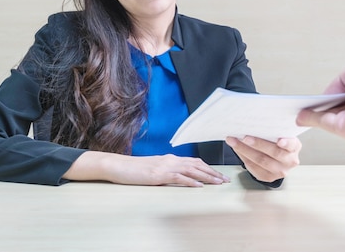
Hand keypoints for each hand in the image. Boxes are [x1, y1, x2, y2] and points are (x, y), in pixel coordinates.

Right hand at [64, 152, 229, 186]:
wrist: (119, 166)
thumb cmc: (135, 169)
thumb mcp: (155, 168)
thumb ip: (168, 170)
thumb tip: (180, 176)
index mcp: (171, 158)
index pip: (195, 162)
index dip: (209, 168)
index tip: (219, 175)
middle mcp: (171, 160)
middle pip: (197, 164)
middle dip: (213, 172)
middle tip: (225, 180)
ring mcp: (165, 166)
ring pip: (192, 170)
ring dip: (207, 176)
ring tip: (218, 182)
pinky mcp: (159, 174)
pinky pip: (178, 177)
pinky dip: (190, 180)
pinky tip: (199, 185)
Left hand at [225, 136, 300, 181]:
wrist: (280, 159)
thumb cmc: (278, 142)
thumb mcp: (282, 135)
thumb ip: (275, 131)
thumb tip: (255, 122)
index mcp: (294, 147)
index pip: (291, 145)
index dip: (286, 143)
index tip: (280, 140)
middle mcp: (290, 161)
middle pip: (273, 153)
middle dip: (257, 144)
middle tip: (245, 137)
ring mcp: (279, 171)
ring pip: (260, 161)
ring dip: (244, 150)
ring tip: (233, 141)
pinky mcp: (268, 177)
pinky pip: (253, 167)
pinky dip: (243, 156)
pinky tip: (236, 149)